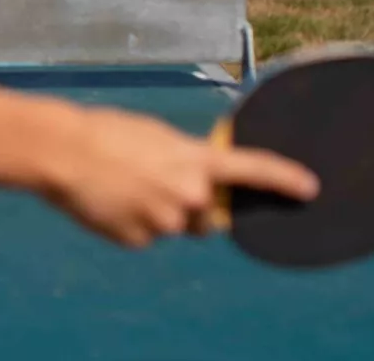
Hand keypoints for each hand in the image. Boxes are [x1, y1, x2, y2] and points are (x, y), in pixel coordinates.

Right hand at [43, 106, 319, 248]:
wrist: (62, 153)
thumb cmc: (106, 132)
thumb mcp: (155, 135)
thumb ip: (184, 158)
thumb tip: (194, 178)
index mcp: (194, 162)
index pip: (252, 171)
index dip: (284, 179)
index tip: (310, 188)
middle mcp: (188, 196)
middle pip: (207, 216)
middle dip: (193, 206)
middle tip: (157, 183)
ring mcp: (164, 223)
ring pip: (173, 226)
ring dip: (157, 212)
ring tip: (123, 187)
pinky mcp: (138, 240)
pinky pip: (144, 235)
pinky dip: (131, 222)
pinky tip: (109, 201)